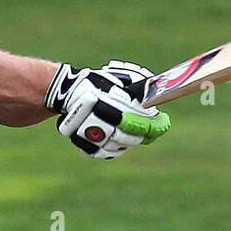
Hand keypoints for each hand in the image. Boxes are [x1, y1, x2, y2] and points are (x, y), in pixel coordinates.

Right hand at [45, 62, 170, 158]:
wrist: (68, 91)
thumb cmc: (100, 82)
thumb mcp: (122, 77)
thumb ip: (140, 86)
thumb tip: (156, 100)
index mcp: (109, 101)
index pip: (137, 120)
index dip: (153, 125)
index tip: (163, 124)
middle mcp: (99, 119)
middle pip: (129, 137)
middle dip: (141, 135)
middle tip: (148, 132)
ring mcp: (89, 134)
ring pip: (116, 148)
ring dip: (127, 143)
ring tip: (132, 136)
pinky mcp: (82, 143)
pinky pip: (101, 153)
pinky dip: (112, 150)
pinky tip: (117, 143)